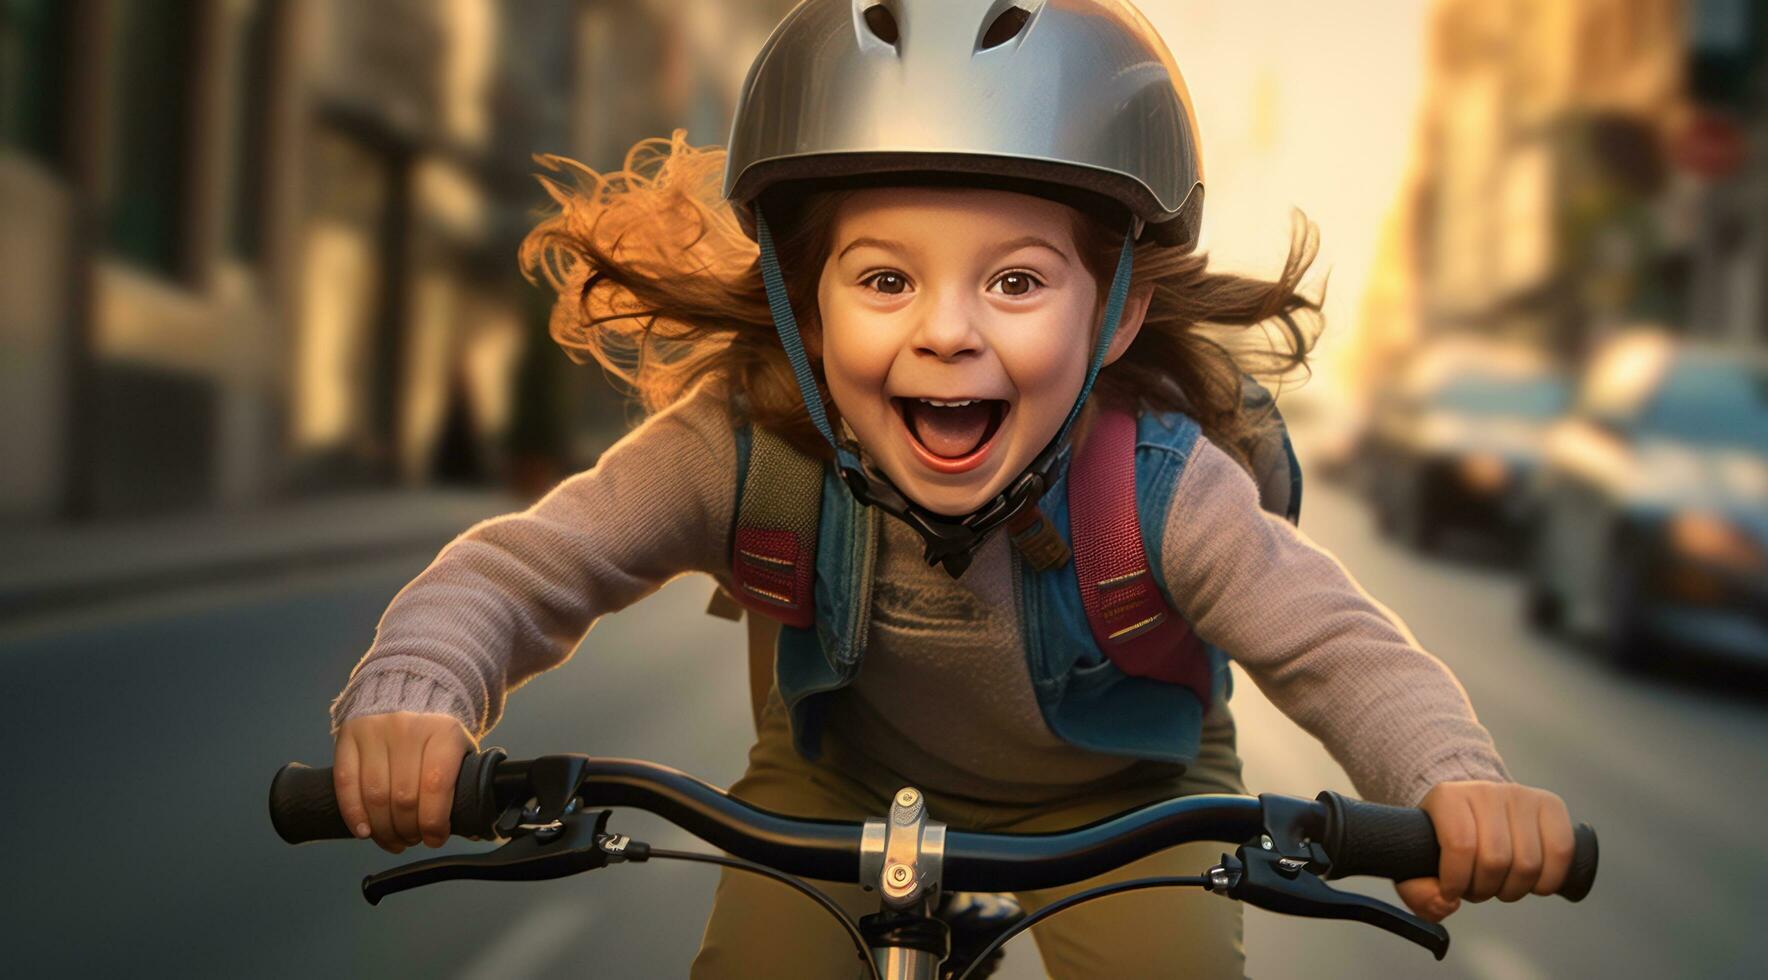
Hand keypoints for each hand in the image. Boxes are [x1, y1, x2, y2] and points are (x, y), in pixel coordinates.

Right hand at [334, 712, 476, 852]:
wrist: (409, 693)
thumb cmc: (437, 735)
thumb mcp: (461, 750)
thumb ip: (466, 785)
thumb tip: (474, 831)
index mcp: (444, 731)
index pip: (436, 786)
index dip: (434, 822)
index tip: (435, 838)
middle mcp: (408, 728)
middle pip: (403, 797)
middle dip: (409, 830)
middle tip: (413, 840)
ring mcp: (375, 730)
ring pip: (374, 796)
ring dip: (383, 829)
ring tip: (393, 839)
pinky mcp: (348, 735)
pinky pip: (346, 784)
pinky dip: (353, 814)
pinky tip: (365, 831)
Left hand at [1395, 781, 1574, 921]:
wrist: (1471, 809)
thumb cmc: (1443, 841)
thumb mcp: (1417, 863)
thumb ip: (1418, 892)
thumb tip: (1446, 903)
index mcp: (1447, 797)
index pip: (1460, 846)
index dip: (1457, 882)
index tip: (1451, 893)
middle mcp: (1485, 790)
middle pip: (1496, 860)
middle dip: (1485, 889)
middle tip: (1477, 888)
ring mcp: (1521, 795)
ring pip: (1528, 863)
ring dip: (1514, 889)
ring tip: (1500, 884)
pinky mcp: (1550, 804)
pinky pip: (1561, 852)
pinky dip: (1548, 880)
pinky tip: (1532, 882)